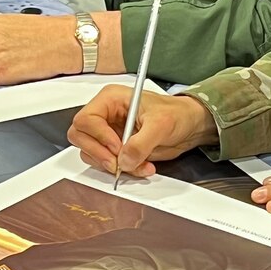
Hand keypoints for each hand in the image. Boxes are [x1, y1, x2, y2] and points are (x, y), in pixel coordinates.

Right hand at [68, 89, 217, 176]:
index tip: (117, 148)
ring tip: (138, 165)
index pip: (86, 119)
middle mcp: (106, 115)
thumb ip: (142, 142)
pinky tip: (141, 167)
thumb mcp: (161, 124)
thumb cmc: (177, 113)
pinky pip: (106, 163)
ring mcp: (108, 133)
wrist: (190, 126)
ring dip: (112, 165)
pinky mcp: (115, 149)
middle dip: (99, 154)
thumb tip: (124, 159)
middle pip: (81, 137)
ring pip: (92, 153)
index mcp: (111, 99)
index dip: (98, 136)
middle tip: (118, 163)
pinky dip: (121, 170)